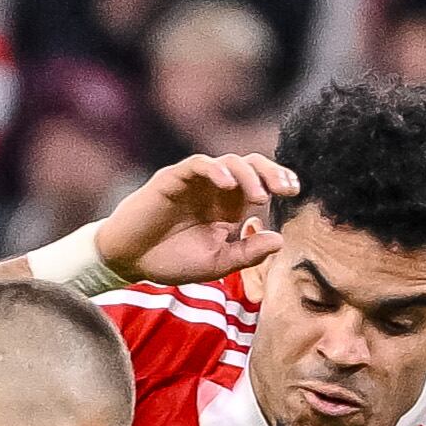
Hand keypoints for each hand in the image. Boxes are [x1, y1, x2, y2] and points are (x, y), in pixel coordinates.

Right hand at [94, 152, 296, 287]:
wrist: (130, 260)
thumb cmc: (171, 260)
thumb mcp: (217, 263)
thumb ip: (247, 253)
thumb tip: (280, 239)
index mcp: (229, 206)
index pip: (261, 183)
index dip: (279, 182)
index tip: (296, 192)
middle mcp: (216, 189)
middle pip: (251, 165)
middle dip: (272, 173)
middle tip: (287, 189)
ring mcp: (195, 181)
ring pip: (229, 162)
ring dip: (248, 175)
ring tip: (258, 196)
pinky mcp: (173, 178)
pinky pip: (199, 164)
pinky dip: (215, 170)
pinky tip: (227, 184)